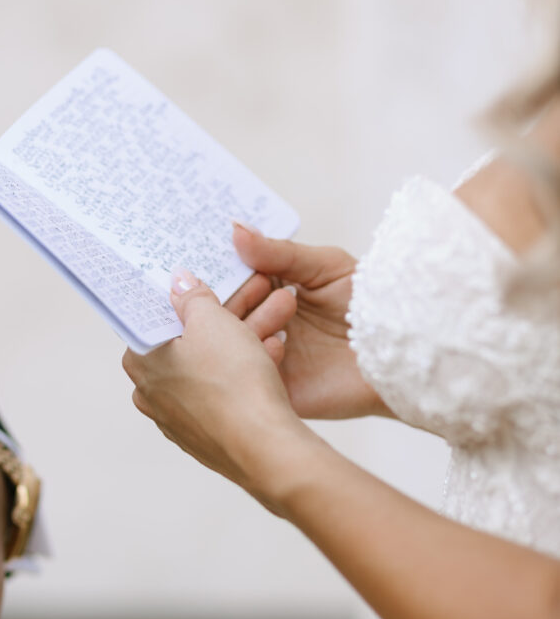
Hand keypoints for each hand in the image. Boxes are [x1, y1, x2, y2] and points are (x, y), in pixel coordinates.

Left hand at [123, 272, 305, 513]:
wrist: (263, 445)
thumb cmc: (231, 381)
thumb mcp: (212, 320)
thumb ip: (192, 297)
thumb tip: (179, 283)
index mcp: (141, 362)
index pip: (153, 319)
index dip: (183, 299)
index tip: (205, 287)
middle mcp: (152, 394)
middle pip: (187, 343)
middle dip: (223, 319)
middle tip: (251, 296)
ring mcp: (179, 419)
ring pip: (211, 367)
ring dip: (242, 342)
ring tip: (276, 322)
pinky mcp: (207, 436)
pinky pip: (225, 393)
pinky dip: (245, 373)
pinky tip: (272, 355)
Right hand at [232, 224, 392, 418]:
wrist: (402, 350)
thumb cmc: (371, 303)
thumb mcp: (325, 266)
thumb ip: (279, 252)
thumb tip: (236, 229)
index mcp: (271, 291)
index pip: (232, 281)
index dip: (222, 270)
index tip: (216, 258)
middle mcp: (263, 323)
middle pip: (225, 313)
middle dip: (236, 296)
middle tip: (259, 286)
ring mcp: (267, 357)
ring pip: (231, 343)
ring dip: (251, 322)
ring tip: (286, 309)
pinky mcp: (278, 389)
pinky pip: (250, 377)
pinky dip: (258, 356)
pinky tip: (282, 342)